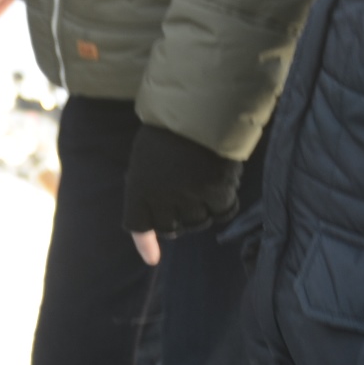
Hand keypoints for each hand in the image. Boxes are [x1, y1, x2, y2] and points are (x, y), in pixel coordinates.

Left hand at [122, 123, 241, 270]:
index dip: (146, 243)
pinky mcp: (216, 191)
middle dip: (180, 220)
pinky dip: (224, 206)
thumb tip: (161, 213)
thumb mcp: (148, 156)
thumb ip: (150, 183)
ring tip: (207, 190)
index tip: (153, 259)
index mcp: (138, 188)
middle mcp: (161, 199)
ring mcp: (189, 197)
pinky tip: (225, 193)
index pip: (138, 226)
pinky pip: (221, 212)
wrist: (199, 104)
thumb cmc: (171, 127)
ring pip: (198, 222)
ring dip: (203, 213)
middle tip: (189, 201)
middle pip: (172, 227)